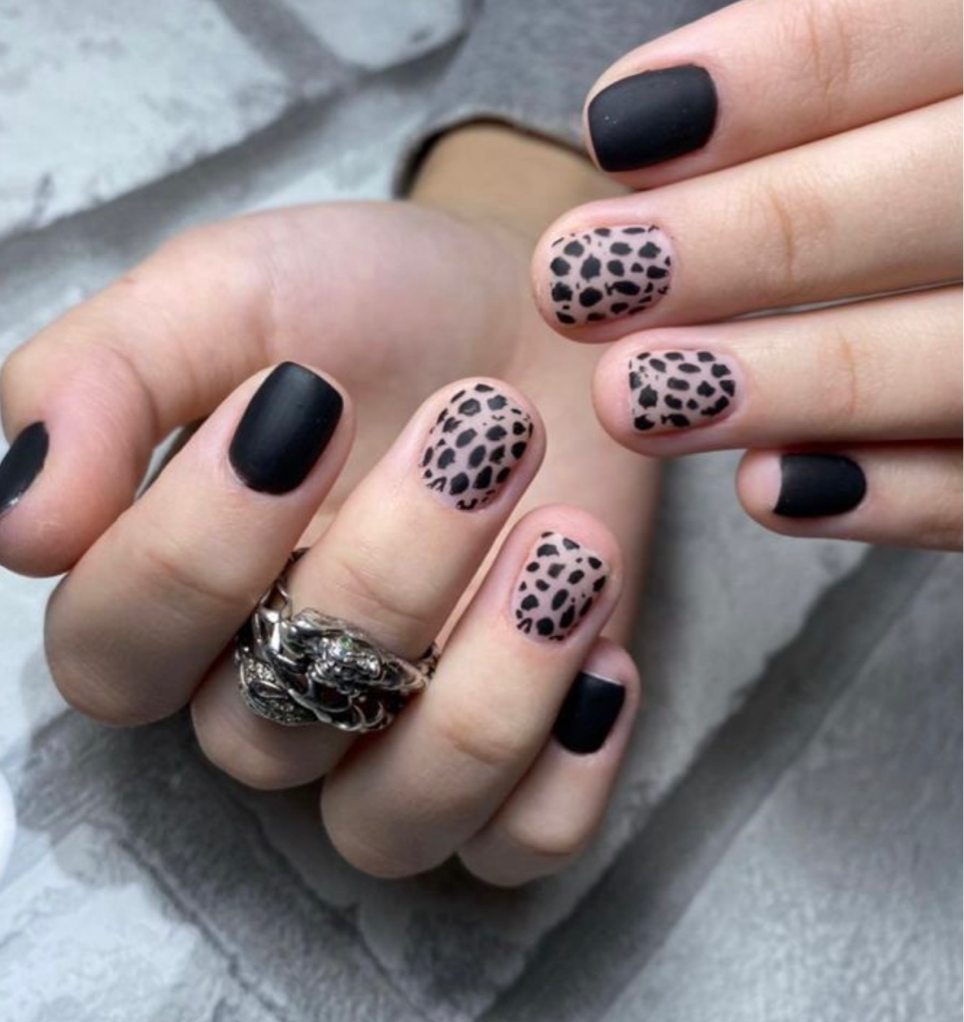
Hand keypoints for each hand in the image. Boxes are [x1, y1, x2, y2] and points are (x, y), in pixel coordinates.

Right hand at [0, 138, 656, 885]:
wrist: (531, 314)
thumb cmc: (370, 299)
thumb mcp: (222, 292)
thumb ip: (101, 381)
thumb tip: (24, 533)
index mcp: (176, 593)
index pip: (114, 653)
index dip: (195, 546)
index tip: (301, 395)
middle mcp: (270, 688)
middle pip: (264, 735)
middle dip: (382, 578)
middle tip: (479, 426)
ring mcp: (392, 738)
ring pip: (388, 822)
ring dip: (487, 685)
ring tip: (568, 539)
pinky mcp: (518, 754)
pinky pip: (517, 844)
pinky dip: (565, 771)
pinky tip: (603, 647)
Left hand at [531, 0, 961, 549]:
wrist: (959, 254)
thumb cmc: (900, 167)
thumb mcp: (888, 84)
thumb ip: (815, 78)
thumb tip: (638, 125)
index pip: (923, 33)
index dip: (784, 77)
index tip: (616, 128)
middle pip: (943, 194)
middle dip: (756, 238)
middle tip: (574, 281)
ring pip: (960, 359)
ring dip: (794, 381)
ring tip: (627, 398)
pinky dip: (895, 497)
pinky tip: (764, 489)